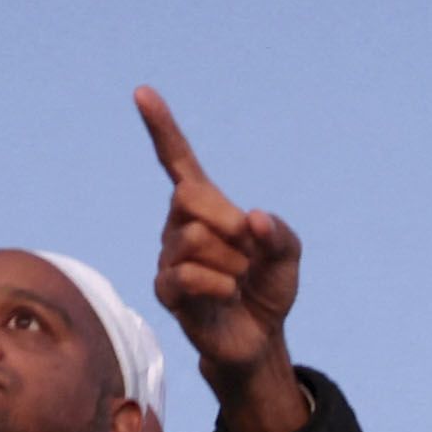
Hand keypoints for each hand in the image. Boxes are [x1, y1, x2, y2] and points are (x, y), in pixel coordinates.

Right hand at [135, 87, 308, 431]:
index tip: (142, 93)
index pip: (177, 160)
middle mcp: (178, 225)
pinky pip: (188, 275)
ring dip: (231, 264)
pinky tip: (227, 297)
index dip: (162, 127)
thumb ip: (279, 233)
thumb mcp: (288, 255)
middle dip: (228, 225)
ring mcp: (168, 256)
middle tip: (247, 254)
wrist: (258, 338)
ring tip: (238, 282)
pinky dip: (220, 286)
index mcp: (205, 205)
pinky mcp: (166, 289)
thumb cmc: (267, 289)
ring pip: (194, 240)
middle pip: (189, 199)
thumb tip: (253, 221)